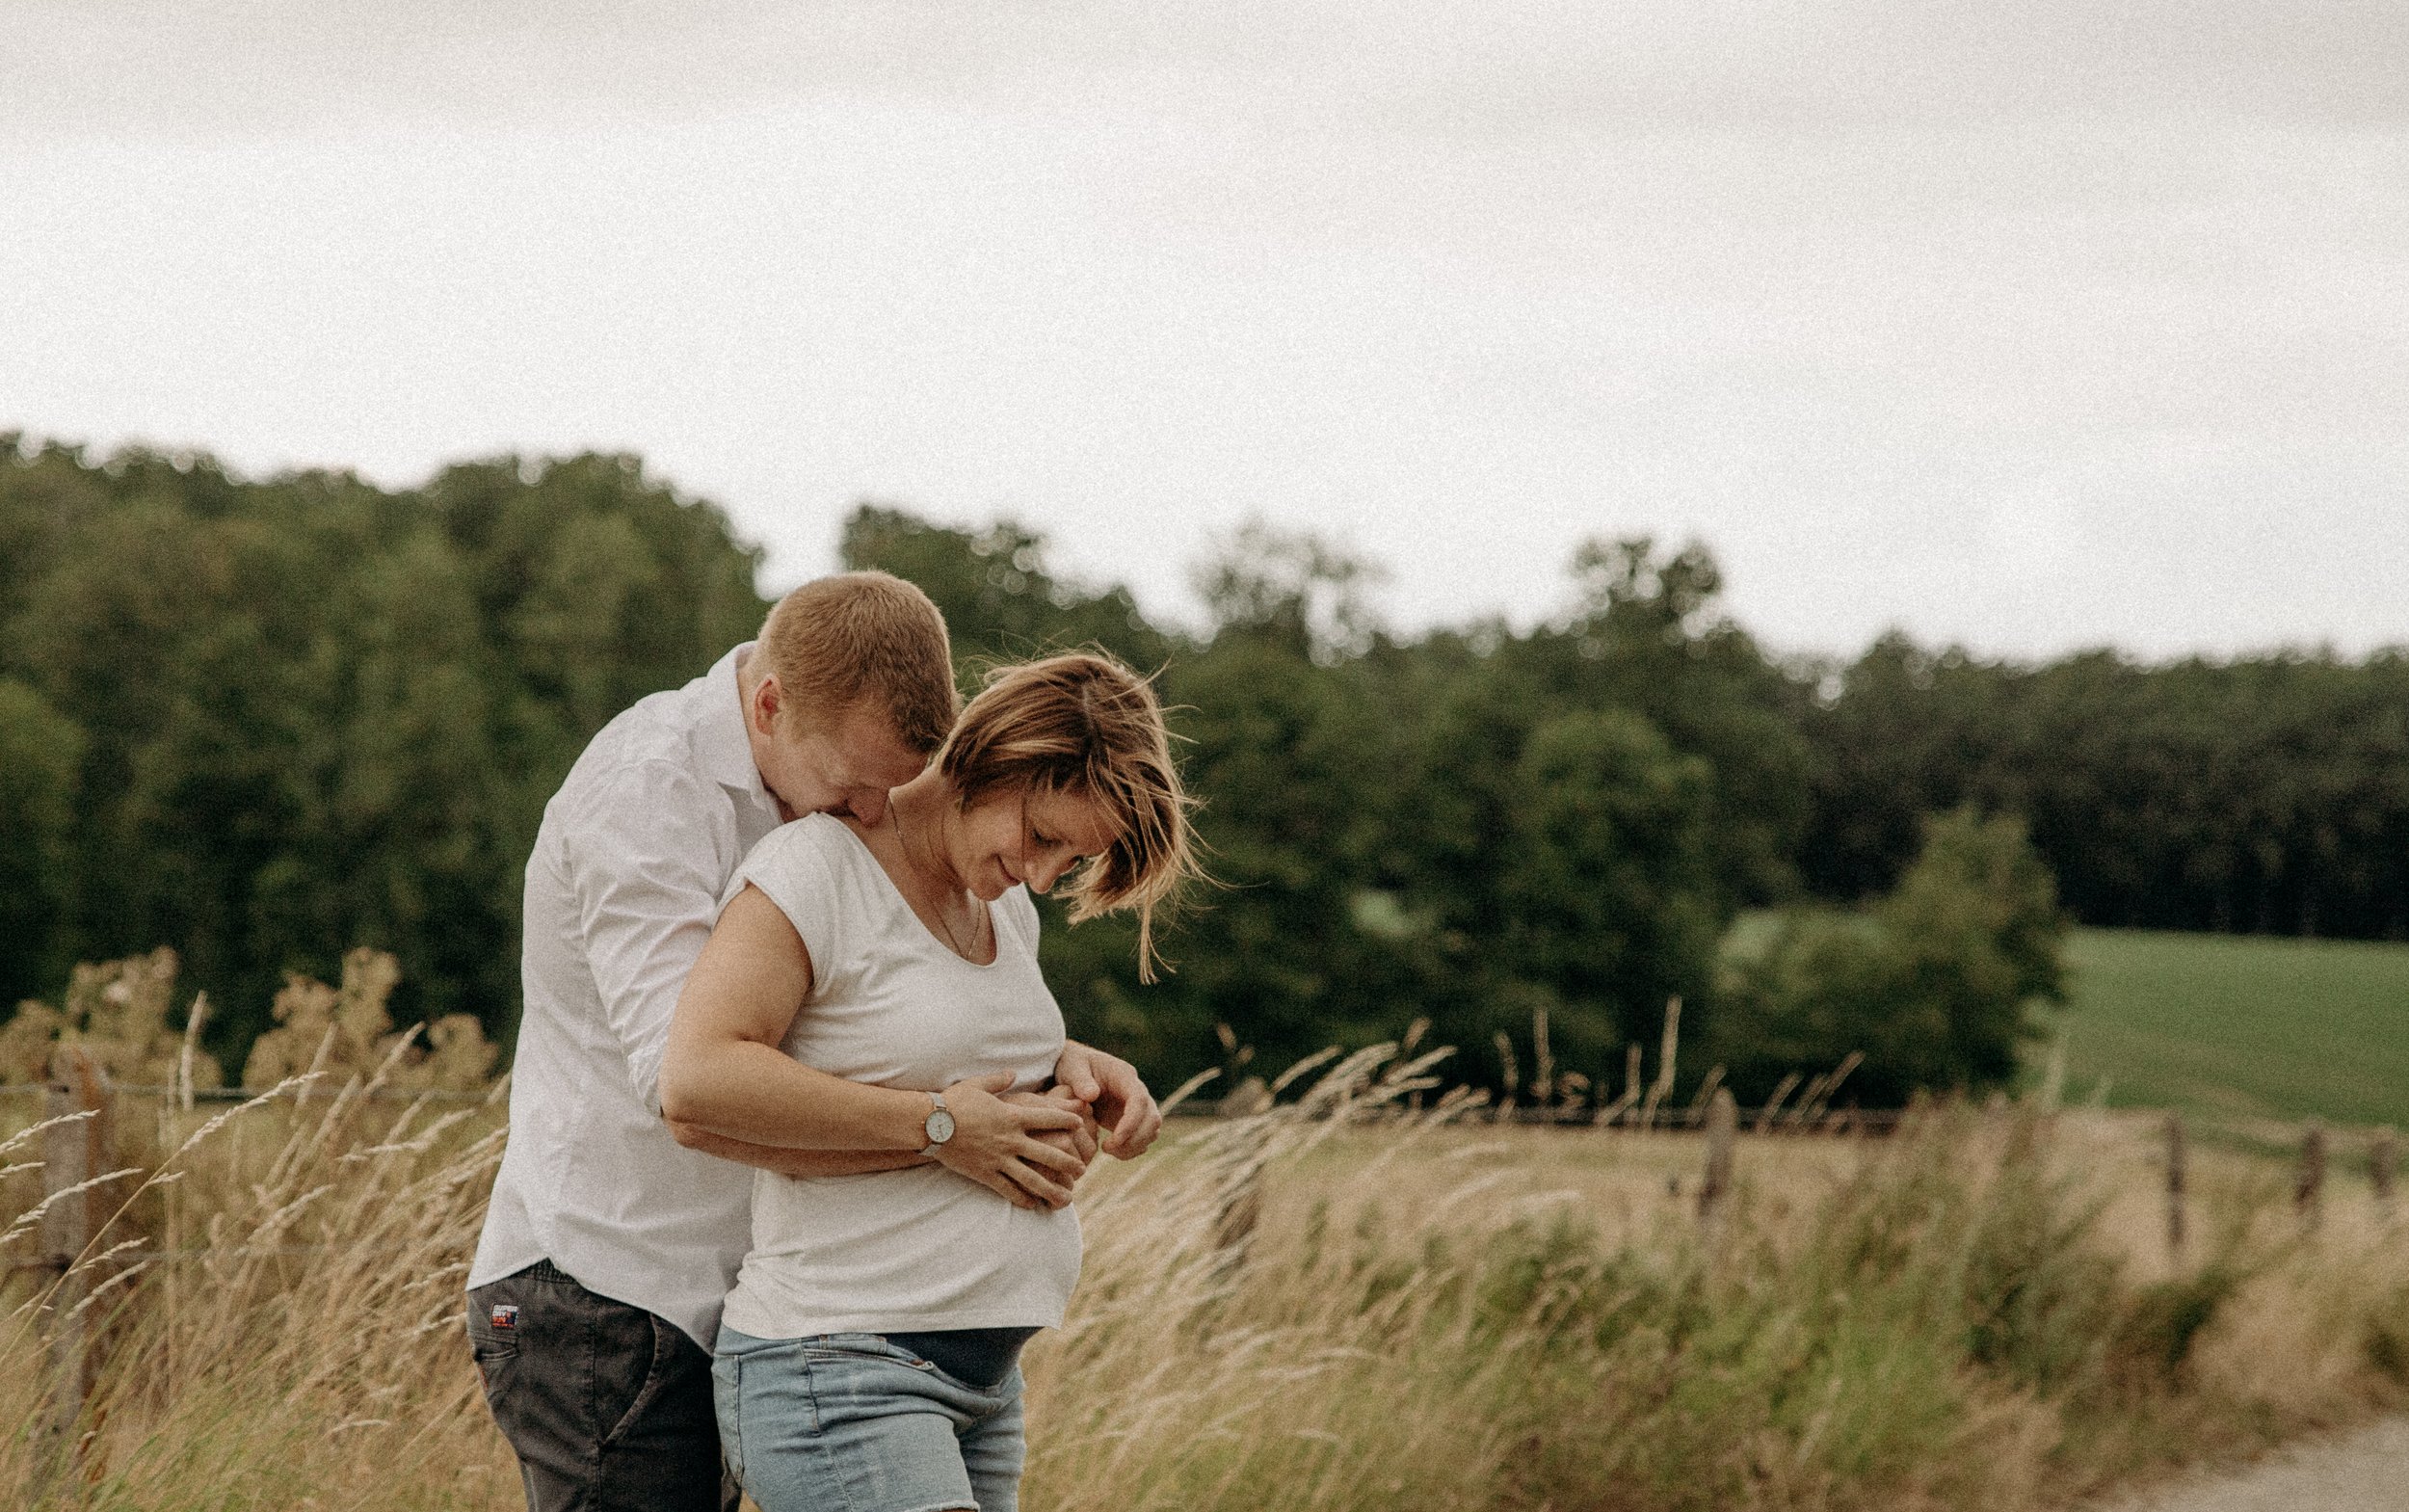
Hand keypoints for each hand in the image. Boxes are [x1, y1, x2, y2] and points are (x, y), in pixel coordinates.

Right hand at [933, 1071, 1088, 1209]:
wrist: (928, 1124)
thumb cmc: (952, 1101)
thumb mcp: (977, 1085)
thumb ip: (998, 1080)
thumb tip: (1012, 1072)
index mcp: (1012, 1115)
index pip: (1048, 1117)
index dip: (1067, 1119)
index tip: (1081, 1123)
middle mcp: (1010, 1139)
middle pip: (1048, 1152)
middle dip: (1069, 1162)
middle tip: (1083, 1170)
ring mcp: (998, 1159)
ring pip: (1032, 1178)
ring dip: (1052, 1188)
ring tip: (1067, 1197)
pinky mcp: (985, 1174)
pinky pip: (1008, 1189)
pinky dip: (1022, 1198)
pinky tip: (1034, 1204)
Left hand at [1053, 1042, 1161, 1158]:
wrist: (1075, 1070)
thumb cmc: (1073, 1065)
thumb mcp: (1072, 1068)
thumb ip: (1080, 1080)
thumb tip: (1092, 1094)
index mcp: (1124, 1075)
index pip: (1139, 1099)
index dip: (1131, 1122)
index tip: (1115, 1140)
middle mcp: (1136, 1090)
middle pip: (1152, 1118)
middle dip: (1135, 1139)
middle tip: (1107, 1149)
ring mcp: (1136, 1106)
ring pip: (1151, 1130)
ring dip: (1135, 1146)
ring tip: (1108, 1150)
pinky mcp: (1131, 1119)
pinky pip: (1142, 1137)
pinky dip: (1132, 1148)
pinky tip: (1111, 1150)